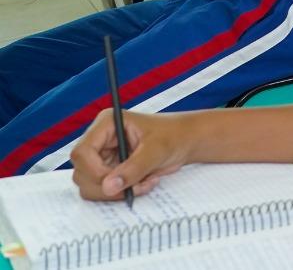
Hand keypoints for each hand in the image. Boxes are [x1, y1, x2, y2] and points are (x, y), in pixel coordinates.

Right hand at [70, 108, 191, 201]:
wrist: (185, 142)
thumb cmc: (174, 135)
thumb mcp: (157, 150)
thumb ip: (133, 168)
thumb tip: (108, 187)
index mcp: (106, 124)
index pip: (82, 152)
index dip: (94, 171)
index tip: (115, 181)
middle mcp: (99, 141)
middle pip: (82, 173)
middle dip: (109, 185)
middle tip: (137, 184)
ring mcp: (102, 158)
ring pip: (90, 186)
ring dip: (117, 191)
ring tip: (144, 183)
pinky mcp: (109, 171)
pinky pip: (104, 191)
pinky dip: (122, 193)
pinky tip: (143, 183)